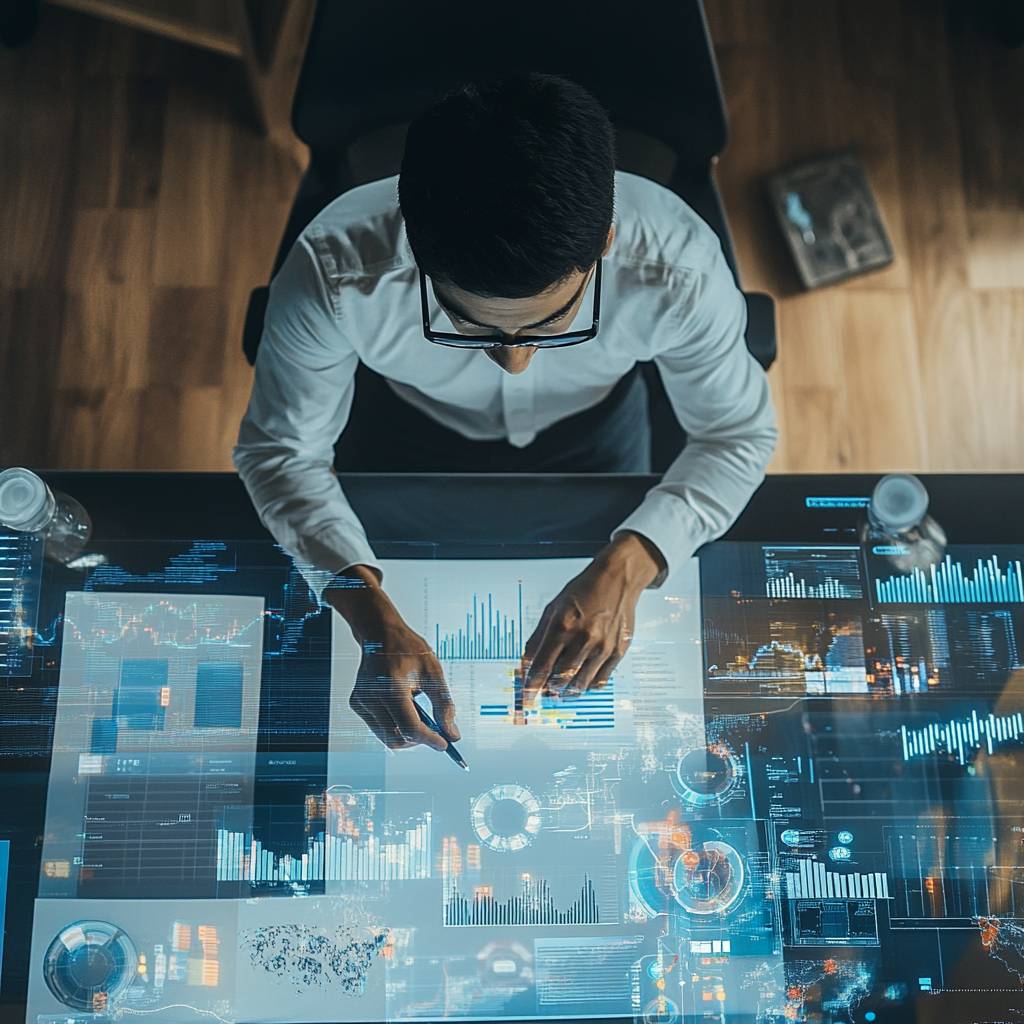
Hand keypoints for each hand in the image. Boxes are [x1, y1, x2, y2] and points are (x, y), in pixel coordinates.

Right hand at [326, 566, 459, 749]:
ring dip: (407, 734)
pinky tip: (405, 708)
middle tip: (435, 732)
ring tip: (420, 715)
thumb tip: (452, 733)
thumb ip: (443, 705)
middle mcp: (372, 698)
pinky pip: (380, 728)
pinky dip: (396, 726)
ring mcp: (362, 703)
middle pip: (398, 738)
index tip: (444, 744)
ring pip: (388, 737)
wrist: (380, 634)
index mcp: (392, 688)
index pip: (411, 728)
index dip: (430, 740)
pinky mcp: (358, 705)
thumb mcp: (433, 673)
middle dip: (419, 740)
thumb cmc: (407, 649)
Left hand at [520, 532, 664, 704]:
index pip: (542, 665)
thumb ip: (539, 637)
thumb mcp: (553, 608)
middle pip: (560, 679)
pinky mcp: (618, 651)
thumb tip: (527, 662)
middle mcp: (584, 638)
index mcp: (563, 625)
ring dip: (567, 692)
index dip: (532, 685)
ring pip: (580, 684)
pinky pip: (600, 680)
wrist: (616, 579)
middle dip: (548, 691)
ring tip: (560, 691)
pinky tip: (580, 682)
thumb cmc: (584, 591)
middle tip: (543, 695)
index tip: (526, 696)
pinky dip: (587, 686)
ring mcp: (603, 647)